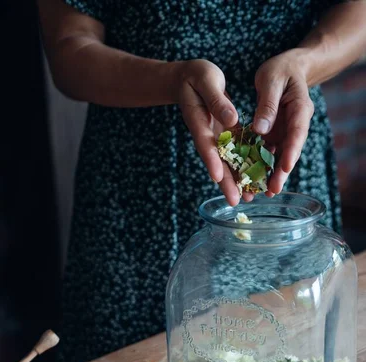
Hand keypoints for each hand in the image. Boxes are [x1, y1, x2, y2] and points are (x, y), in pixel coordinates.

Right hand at [177, 59, 242, 205]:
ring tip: (248, 198)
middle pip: (216, 161)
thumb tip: (231, 119)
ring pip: (227, 161)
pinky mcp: (226, 133)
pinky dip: (244, 165)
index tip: (217, 177)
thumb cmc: (196, 75)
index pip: (205, 144)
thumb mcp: (207, 80)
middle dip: (226, 182)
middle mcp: (207, 134)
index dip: (212, 161)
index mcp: (199, 121)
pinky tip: (255, 178)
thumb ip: (217, 100)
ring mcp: (217, 136)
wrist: (190, 78)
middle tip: (235, 201)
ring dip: (236, 180)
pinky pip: (236, 152)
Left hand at [253, 50, 313, 196]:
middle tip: (273, 190)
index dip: (291, 150)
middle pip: (290, 150)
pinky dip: (262, 165)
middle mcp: (295, 124)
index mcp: (299, 108)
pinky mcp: (276, 134)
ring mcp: (285, 131)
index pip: (297, 132)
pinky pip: (269, 152)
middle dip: (281, 171)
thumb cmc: (281, 70)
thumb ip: (267, 104)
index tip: (285, 166)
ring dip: (272, 174)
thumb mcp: (271, 79)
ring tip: (263, 193)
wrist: (289, 69)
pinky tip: (253, 180)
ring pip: (280, 155)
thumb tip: (260, 129)